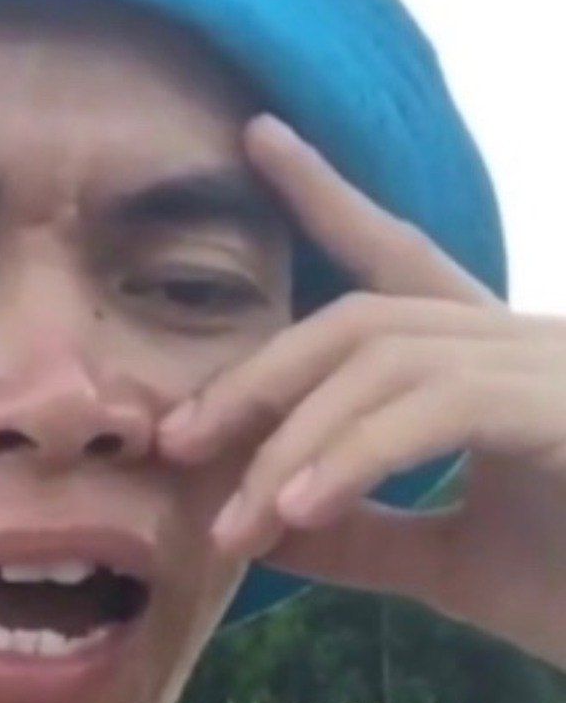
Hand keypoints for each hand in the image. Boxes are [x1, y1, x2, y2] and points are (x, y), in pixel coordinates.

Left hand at [160, 116, 565, 669]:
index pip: (399, 261)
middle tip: (175, 439)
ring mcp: (556, 365)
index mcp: (493, 367)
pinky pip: (439, 406)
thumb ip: (361, 531)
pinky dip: (354, 456)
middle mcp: (525, 342)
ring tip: (235, 523)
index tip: (262, 138)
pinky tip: (298, 514)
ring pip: (383, 359)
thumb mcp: (450, 563)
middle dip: (257, 378)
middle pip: (358, 319)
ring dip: (292, 442)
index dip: (330, 197)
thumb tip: (263, 519)